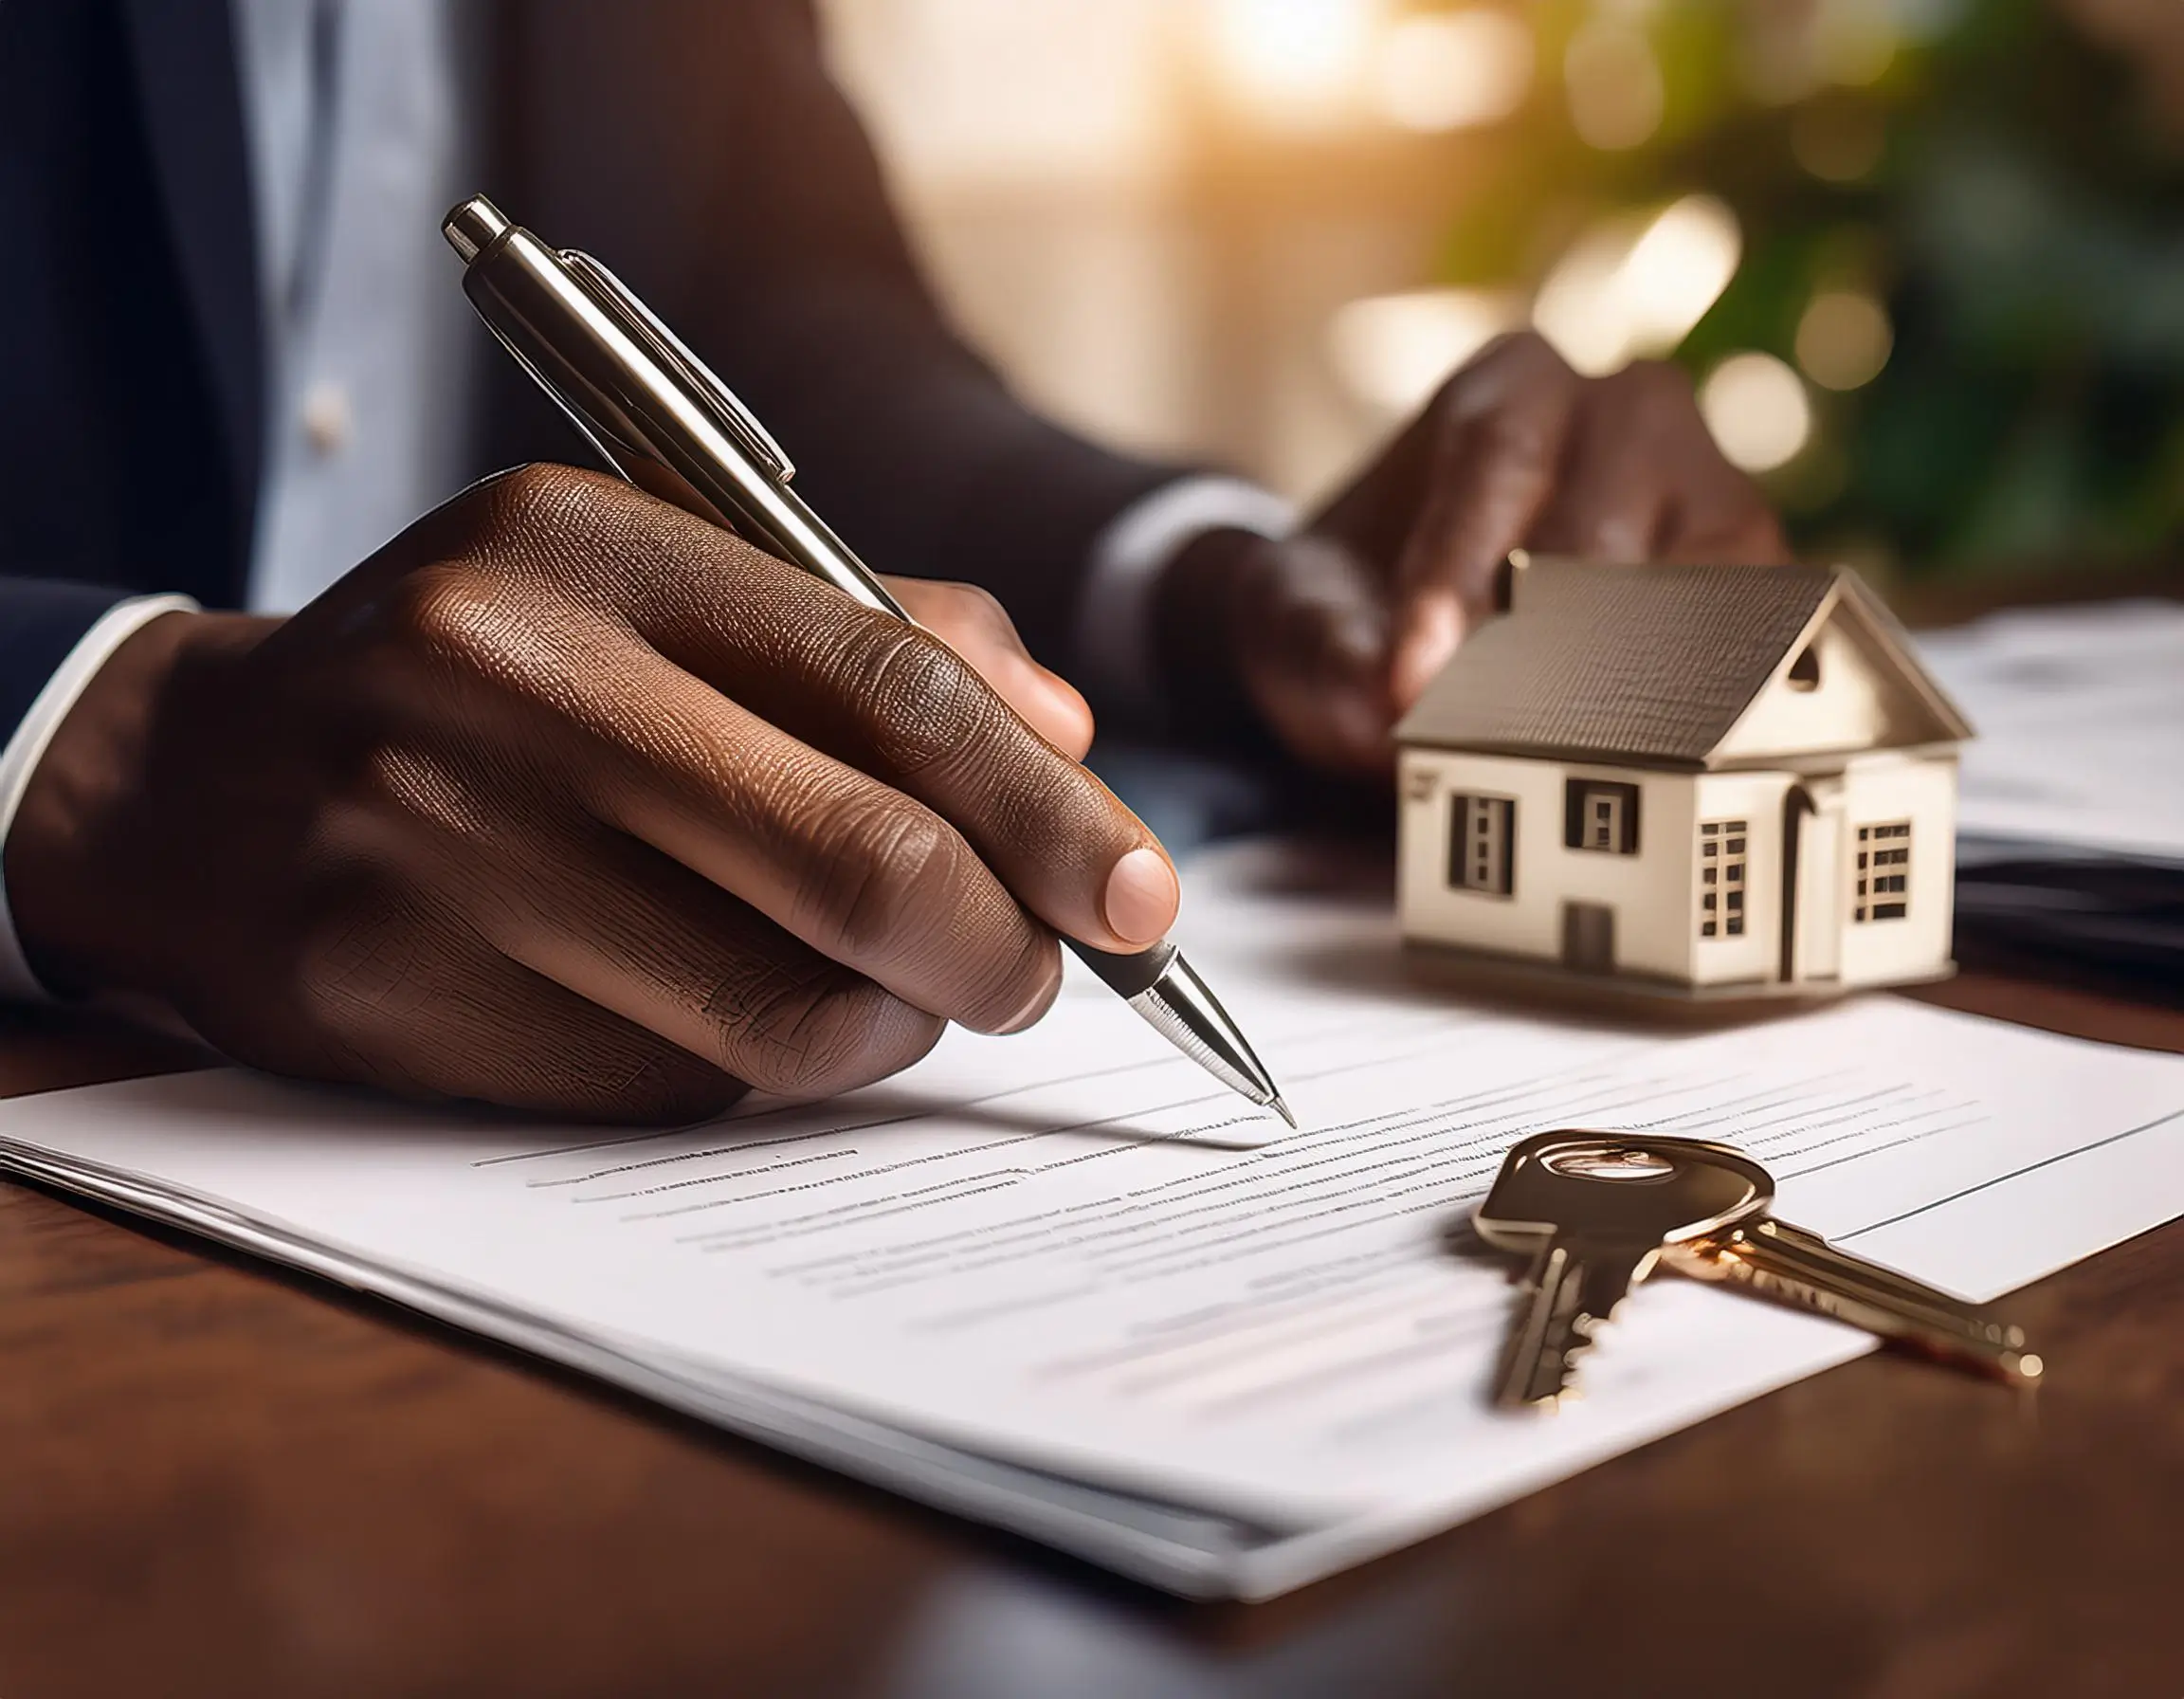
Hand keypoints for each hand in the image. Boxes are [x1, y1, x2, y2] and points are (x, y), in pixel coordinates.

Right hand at [7, 464, 1178, 1120]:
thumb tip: (1071, 739)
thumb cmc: (483, 675)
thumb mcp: (653, 584)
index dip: (1049, 809)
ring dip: (895, 1026)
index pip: (892, 684)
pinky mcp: (401, 1001)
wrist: (198, 787)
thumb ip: (876, 635)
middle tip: (1046, 976)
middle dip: (1004, 947)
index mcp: (591, 548)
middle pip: (861, 862)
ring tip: (905, 995)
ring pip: (782, 1008)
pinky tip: (762, 1021)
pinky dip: (768, 1072)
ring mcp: (442, 853)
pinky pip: (673, 1086)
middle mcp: (507, 687)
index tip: (1145, 897)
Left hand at [1162, 332, 1789, 773]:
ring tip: (1576, 767)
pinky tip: (1655, 767)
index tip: (1411, 684)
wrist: (1402, 630)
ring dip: (1643, 680)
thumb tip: (1379, 706)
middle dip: (1546, 645)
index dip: (1456, 578)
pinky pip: (1759, 638)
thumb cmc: (1351, 605)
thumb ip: (1325, 649)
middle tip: (1492, 742)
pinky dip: (1709, 703)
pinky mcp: (1754, 585)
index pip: (1498, 462)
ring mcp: (1708, 493)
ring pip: (1703, 577)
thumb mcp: (1299, 617)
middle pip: (1609, 524)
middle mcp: (1630, 414)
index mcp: (1514, 386)